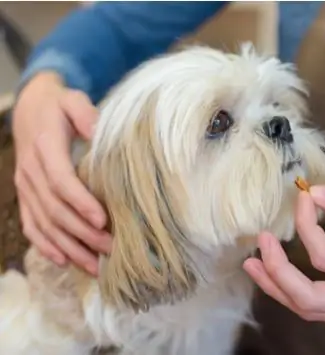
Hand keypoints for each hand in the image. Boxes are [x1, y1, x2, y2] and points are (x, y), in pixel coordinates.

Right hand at [12, 72, 110, 274]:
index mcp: (45, 147)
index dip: (81, 202)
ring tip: (94, 266)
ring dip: (68, 246)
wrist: (30, 108)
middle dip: (81, 233)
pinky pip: (30, 224)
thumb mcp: (73, 101)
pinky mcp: (25, 195)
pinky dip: (45, 245)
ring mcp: (25, 186)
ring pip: (44, 223)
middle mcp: (31, 171)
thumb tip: (100, 132)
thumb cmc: (59, 106)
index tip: (103, 221)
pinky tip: (63, 260)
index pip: (61, 180)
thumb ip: (85, 114)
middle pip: (55, 208)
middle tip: (109, 250)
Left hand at [243, 185, 324, 321]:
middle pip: (310, 299)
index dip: (307, 226)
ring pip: (309, 310)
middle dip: (279, 271)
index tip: (303, 198)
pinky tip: (273, 276)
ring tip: (252, 265)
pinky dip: (290, 294)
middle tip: (263, 242)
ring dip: (277, 288)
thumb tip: (315, 192)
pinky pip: (316, 308)